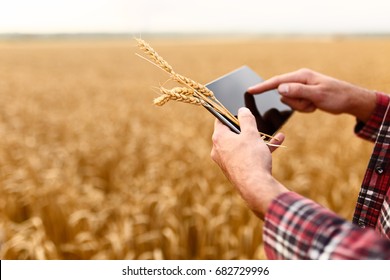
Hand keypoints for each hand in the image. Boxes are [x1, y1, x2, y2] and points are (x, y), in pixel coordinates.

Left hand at [211, 107, 287, 218]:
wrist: (255, 187)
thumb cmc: (251, 158)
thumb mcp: (251, 133)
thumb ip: (246, 119)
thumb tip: (242, 110)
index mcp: (219, 138)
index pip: (220, 120)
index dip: (230, 114)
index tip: (240, 111)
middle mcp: (219, 150)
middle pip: (232, 133)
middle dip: (248, 129)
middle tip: (258, 124)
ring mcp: (227, 162)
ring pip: (242, 145)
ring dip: (258, 139)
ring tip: (274, 135)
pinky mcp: (236, 170)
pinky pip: (246, 156)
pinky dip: (258, 150)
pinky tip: (277, 143)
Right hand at [247, 68, 376, 122]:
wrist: (350, 100)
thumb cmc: (337, 96)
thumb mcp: (318, 95)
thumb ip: (298, 91)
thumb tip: (280, 88)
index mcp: (301, 76)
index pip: (277, 81)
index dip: (262, 86)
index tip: (250, 90)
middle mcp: (299, 80)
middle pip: (284, 95)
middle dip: (296, 103)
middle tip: (311, 103)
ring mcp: (301, 88)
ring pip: (290, 101)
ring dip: (302, 106)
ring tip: (315, 104)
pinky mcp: (304, 94)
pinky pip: (296, 105)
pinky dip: (305, 108)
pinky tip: (315, 105)